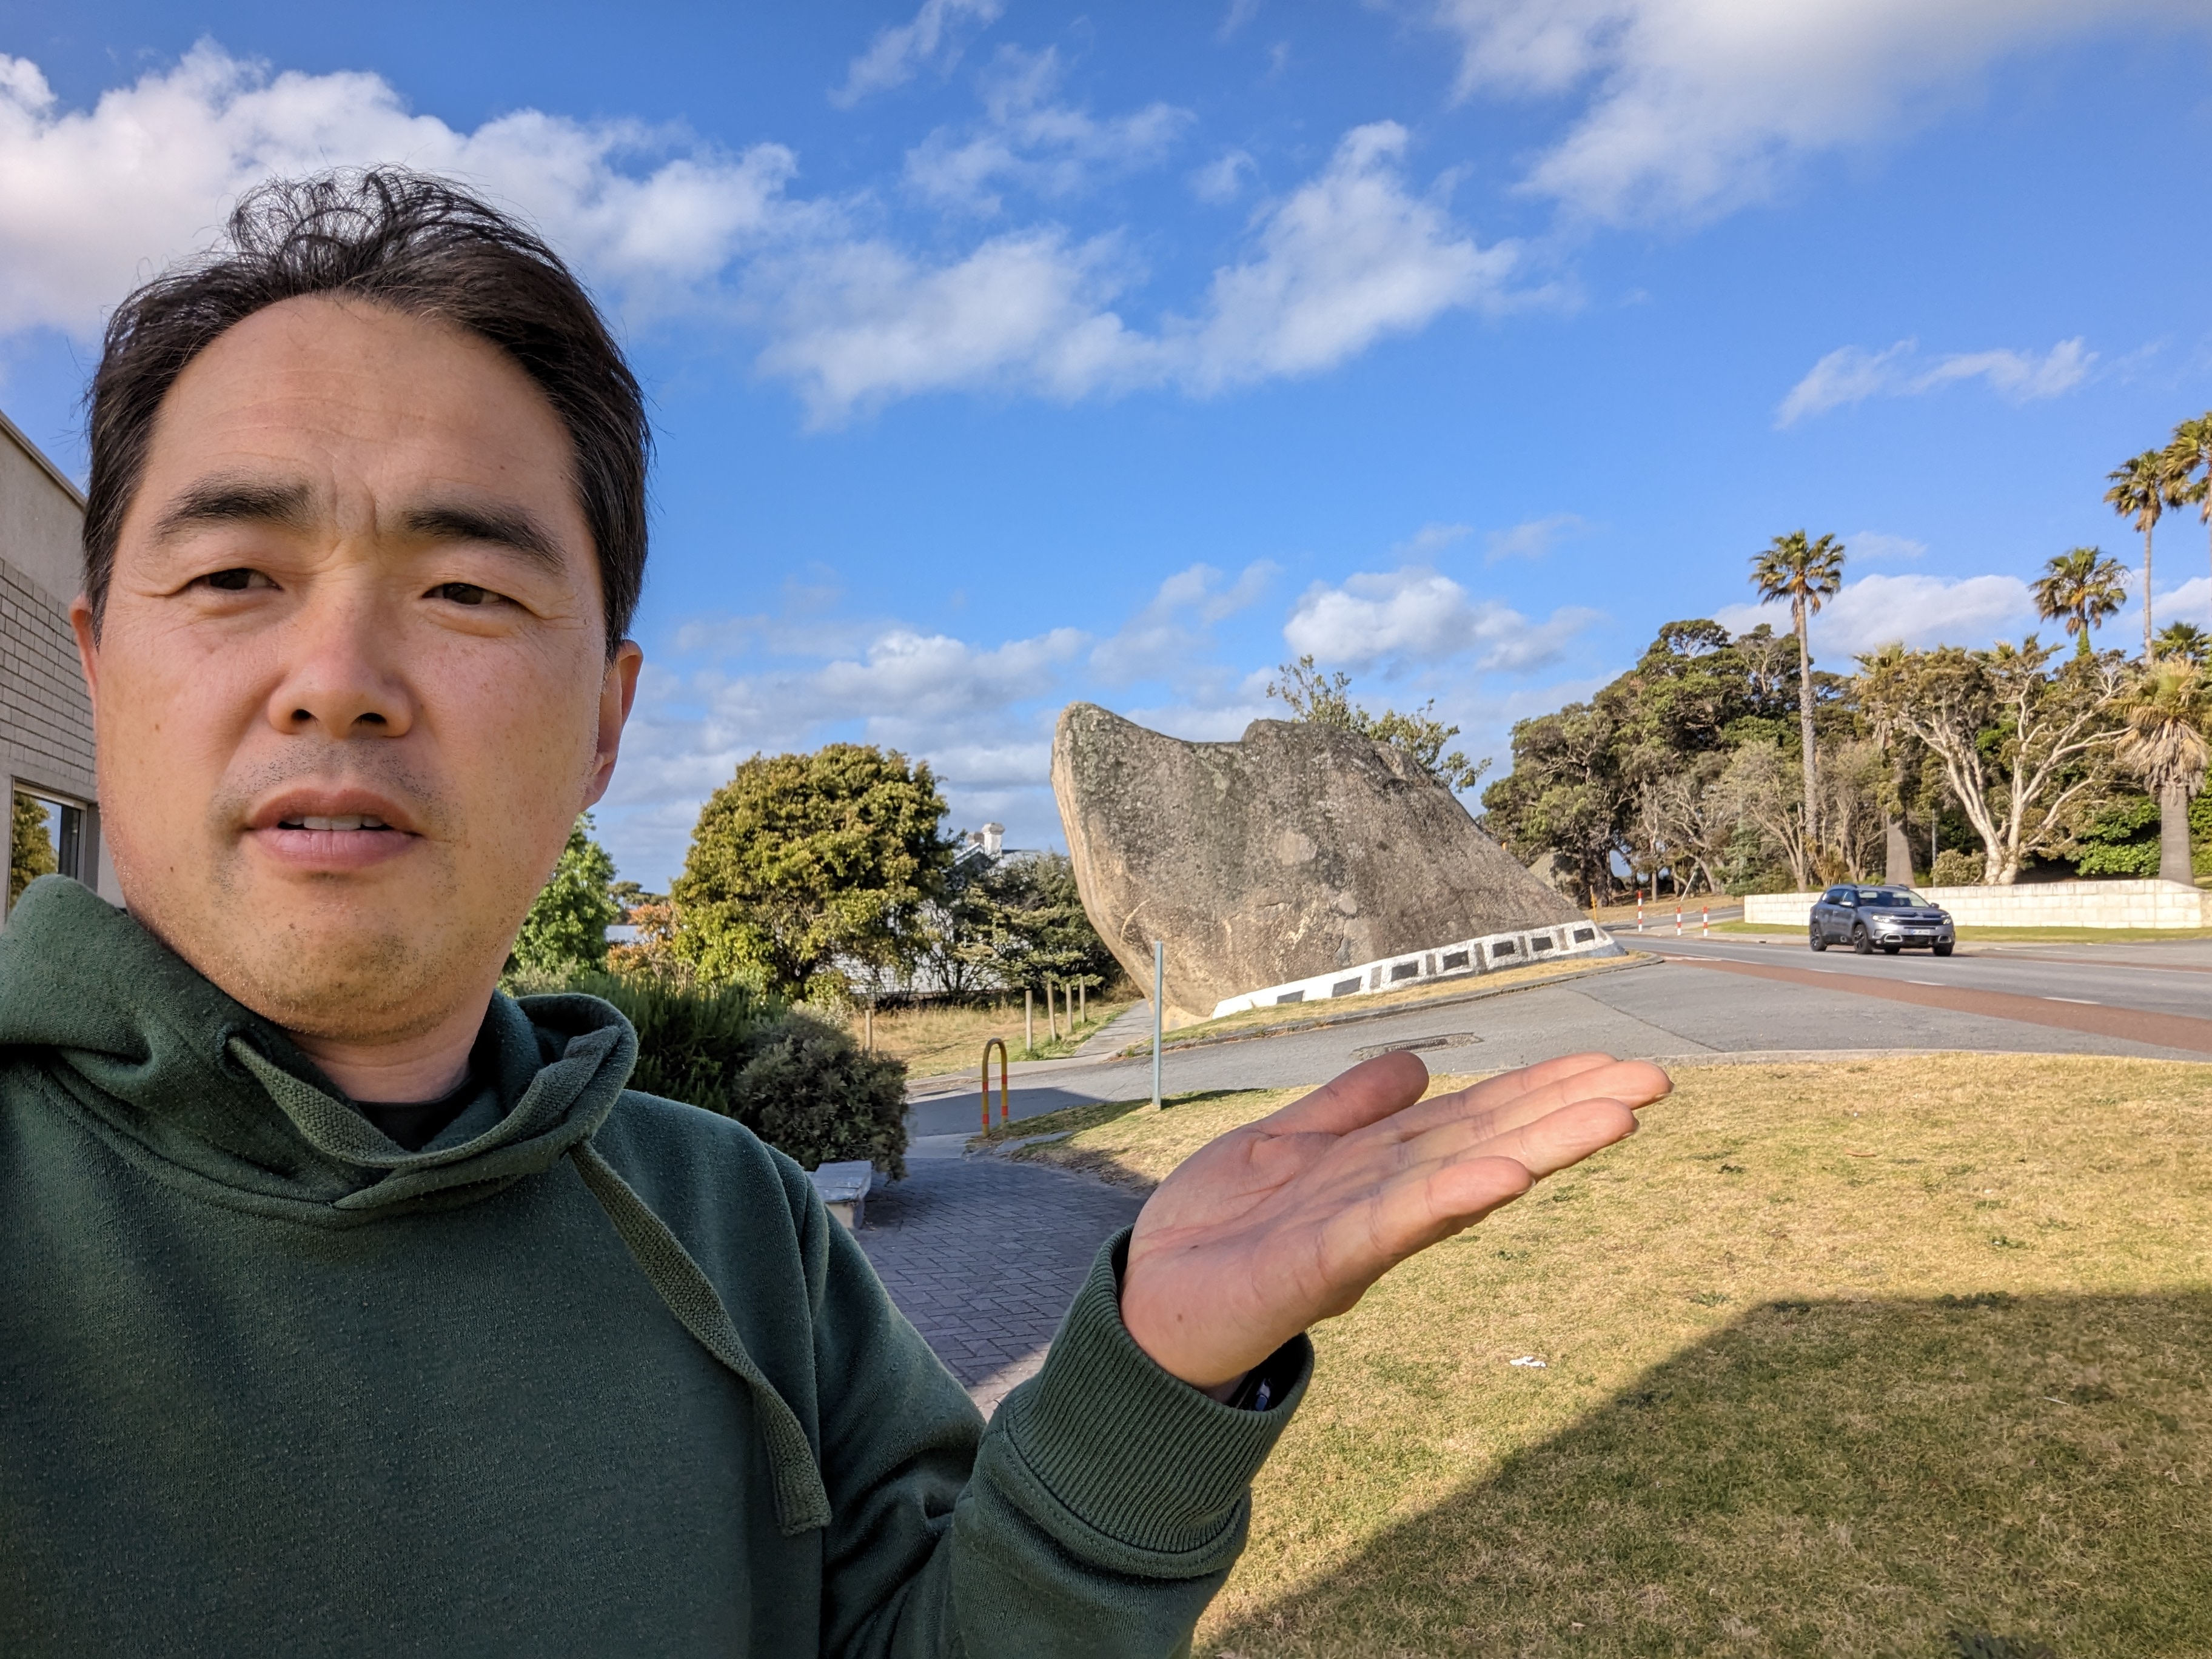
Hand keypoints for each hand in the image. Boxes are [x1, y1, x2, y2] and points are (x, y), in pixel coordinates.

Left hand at [1119, 1051, 1670, 1390]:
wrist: (1147, 1303)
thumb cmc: (1216, 1230)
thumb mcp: (1281, 1145)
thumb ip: (1347, 1107)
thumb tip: (1417, 1063)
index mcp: (1377, 1168)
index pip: (1473, 1120)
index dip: (1540, 1092)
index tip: (1611, 1064)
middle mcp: (1383, 1200)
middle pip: (1488, 1145)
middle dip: (1569, 1115)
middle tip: (1654, 1084)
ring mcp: (1357, 1235)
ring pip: (1459, 1183)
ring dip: (1537, 1149)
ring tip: (1612, 1119)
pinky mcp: (1315, 1268)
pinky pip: (1388, 1229)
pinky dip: (1446, 1201)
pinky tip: (1504, 1176)